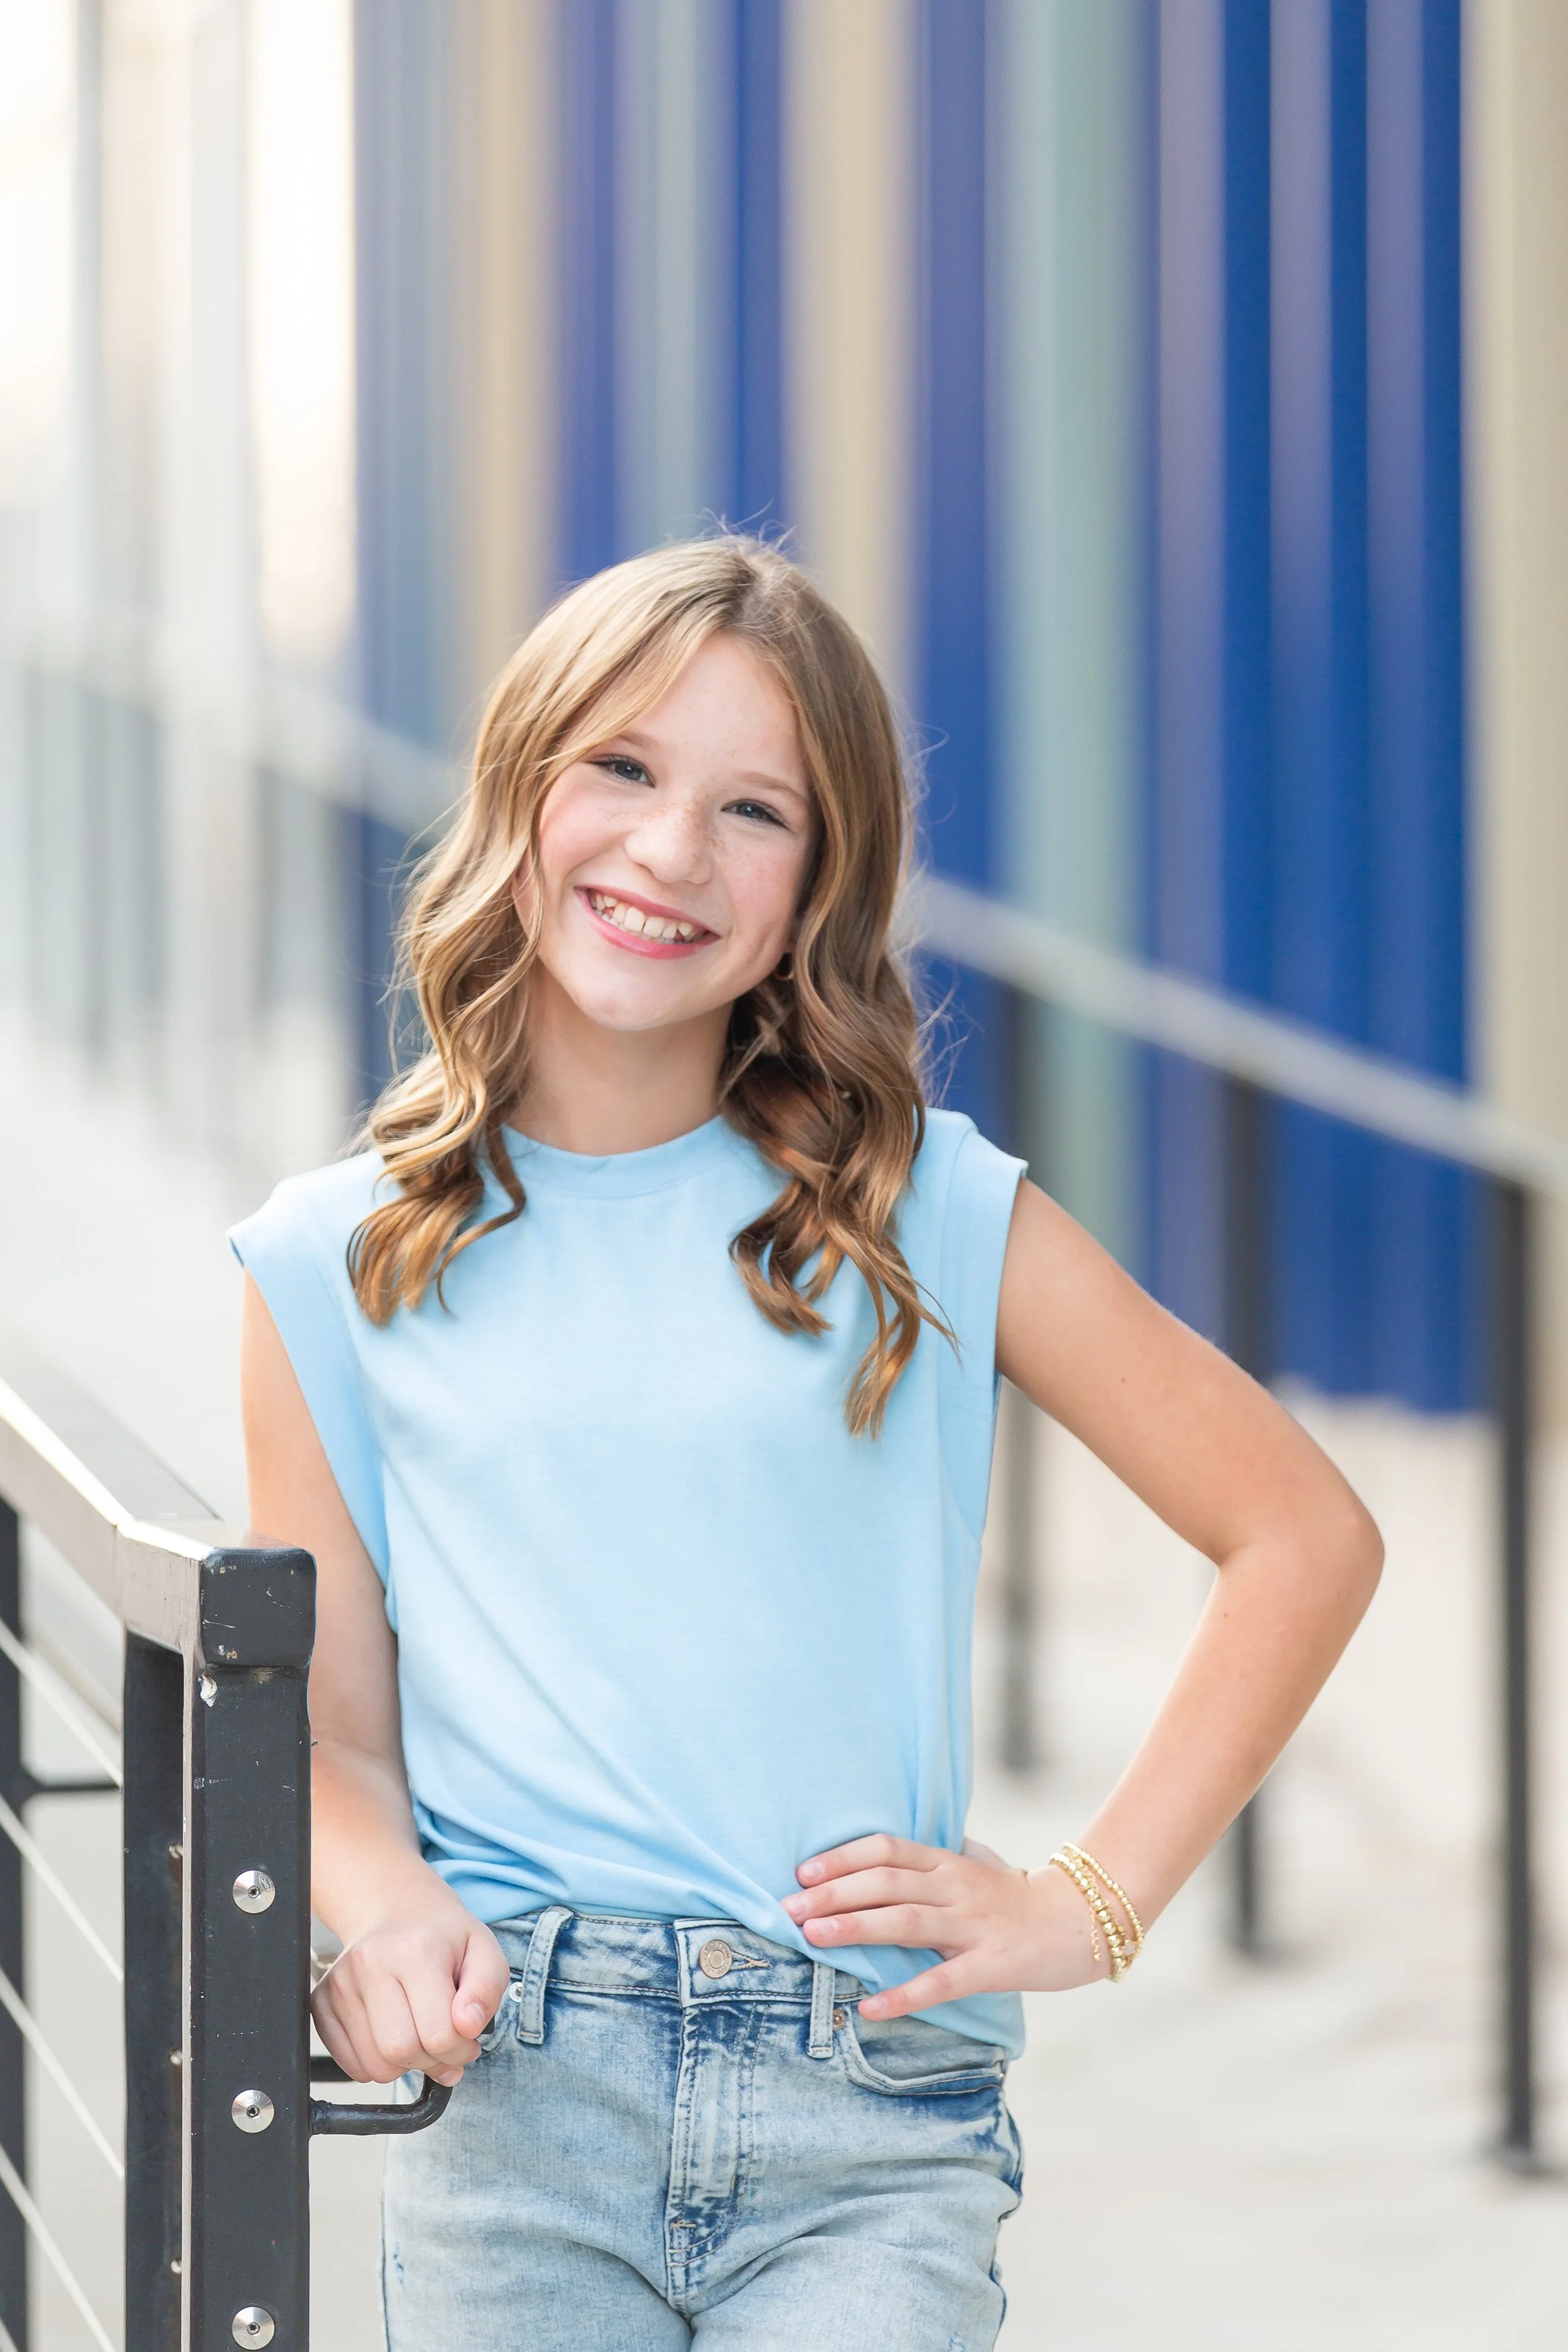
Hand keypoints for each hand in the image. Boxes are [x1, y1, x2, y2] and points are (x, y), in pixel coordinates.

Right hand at [312, 1877, 510, 2086]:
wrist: (395, 1910)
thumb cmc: (443, 1937)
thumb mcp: (484, 1951)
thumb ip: (487, 1989)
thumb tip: (467, 2026)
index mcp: (415, 1950)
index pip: (439, 2034)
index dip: (461, 2050)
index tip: (467, 2040)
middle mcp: (370, 1964)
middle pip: (400, 2052)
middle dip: (431, 2060)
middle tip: (443, 2043)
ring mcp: (340, 1984)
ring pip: (373, 2066)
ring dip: (403, 2066)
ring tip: (418, 2037)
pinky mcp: (321, 2002)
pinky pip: (350, 2064)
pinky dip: (376, 2063)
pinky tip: (392, 2035)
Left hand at [782, 1833, 1108, 2019]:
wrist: (1082, 1920)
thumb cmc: (1017, 1896)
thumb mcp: (975, 1866)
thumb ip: (933, 1862)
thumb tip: (882, 1859)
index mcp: (949, 1862)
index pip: (887, 1850)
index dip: (843, 1858)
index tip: (802, 1872)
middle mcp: (956, 1887)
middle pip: (886, 1882)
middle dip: (834, 1894)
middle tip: (790, 1909)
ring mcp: (974, 1926)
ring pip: (907, 1922)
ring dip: (857, 1928)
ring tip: (814, 1939)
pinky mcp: (991, 1965)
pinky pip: (942, 1982)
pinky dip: (904, 1994)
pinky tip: (871, 2007)